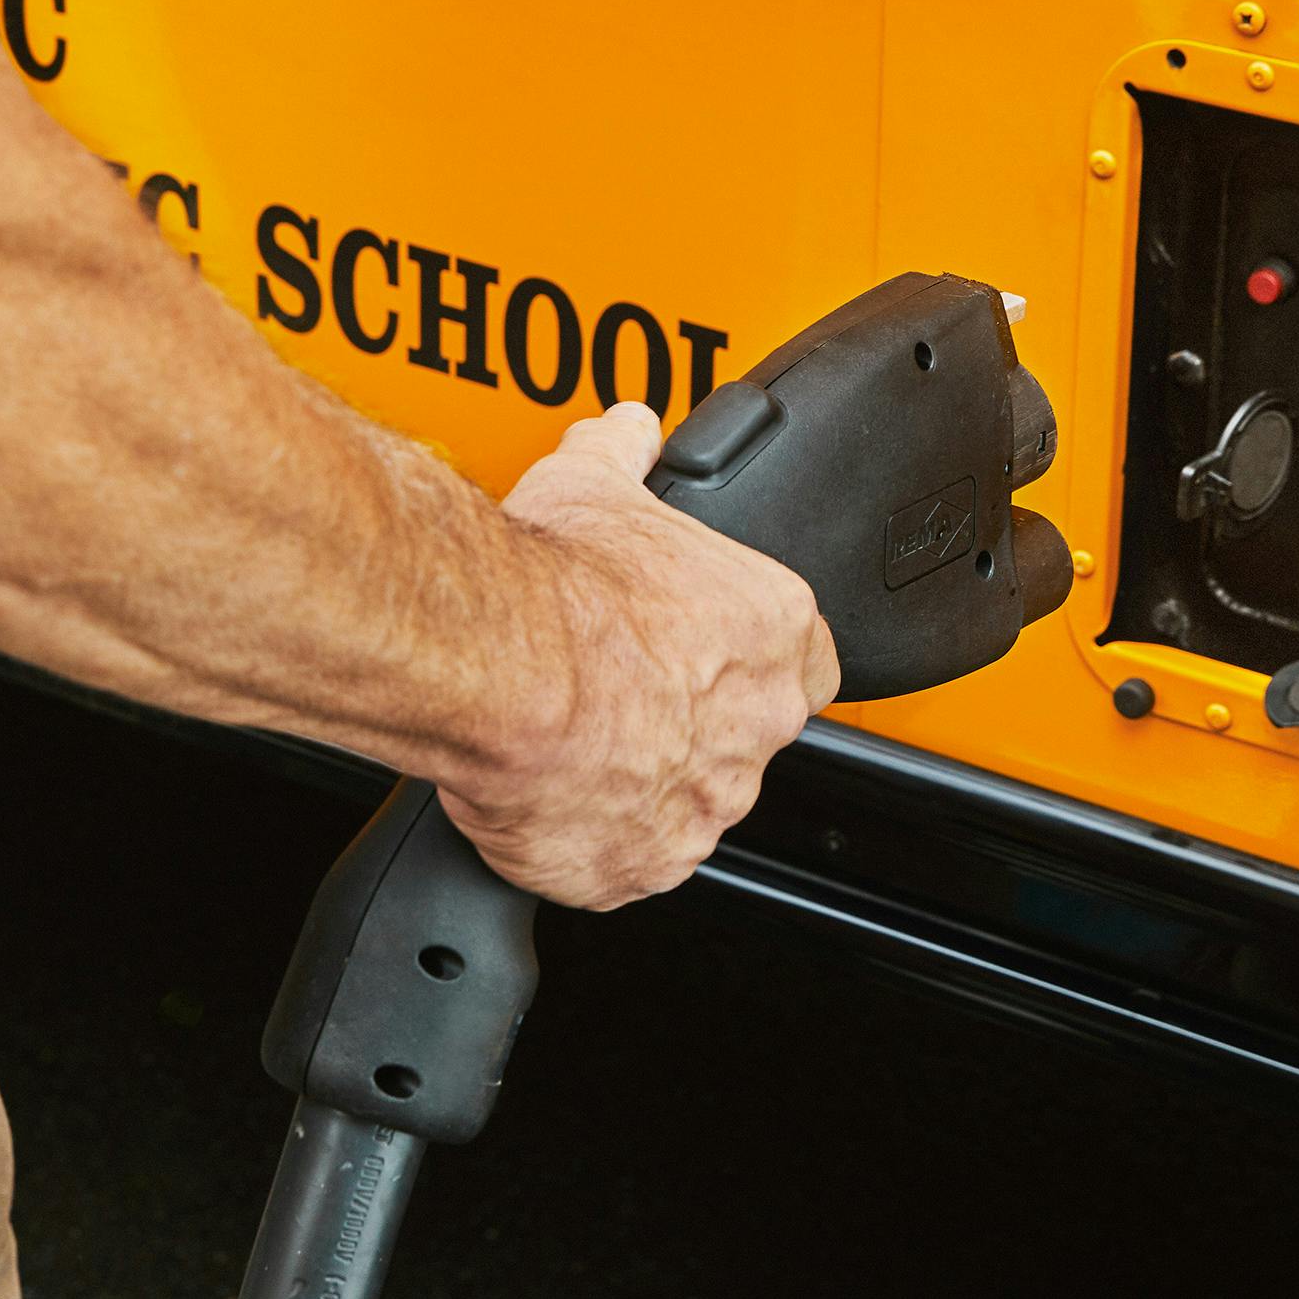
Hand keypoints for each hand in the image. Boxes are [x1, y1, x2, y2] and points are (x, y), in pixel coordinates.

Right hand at [436, 402, 838, 909]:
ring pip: (684, 803)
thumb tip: (628, 428)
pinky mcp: (638, 870)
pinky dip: (585, 840)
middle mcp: (756, 726)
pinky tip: (543, 793)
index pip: (806, 658)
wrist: (492, 664)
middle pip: (743, 734)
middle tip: (616, 689)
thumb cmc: (554, 582)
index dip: (749, 655)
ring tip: (567, 739)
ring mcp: (703, 807)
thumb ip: (626, 454)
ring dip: (636, 782)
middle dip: (685, 720)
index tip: (702, 647)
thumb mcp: (596, 482)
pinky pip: (621, 863)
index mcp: (775, 631)